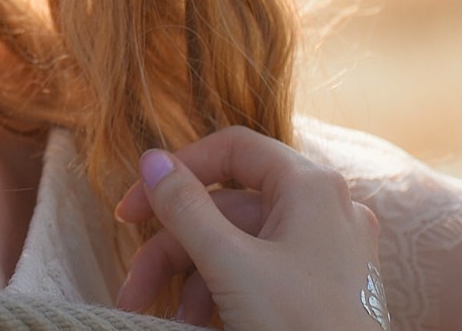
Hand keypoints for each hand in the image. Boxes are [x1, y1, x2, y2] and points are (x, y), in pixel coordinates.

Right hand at [113, 127, 385, 329]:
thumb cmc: (299, 328)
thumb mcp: (231, 266)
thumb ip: (185, 208)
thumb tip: (151, 159)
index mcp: (311, 186)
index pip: (233, 149)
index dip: (177, 172)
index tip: (132, 211)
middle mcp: (326, 209)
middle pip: (228, 209)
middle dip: (173, 251)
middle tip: (133, 288)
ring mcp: (329, 251)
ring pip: (241, 247)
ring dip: (193, 282)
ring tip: (166, 322)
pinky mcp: (326, 289)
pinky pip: (264, 274)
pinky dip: (226, 295)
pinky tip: (197, 327)